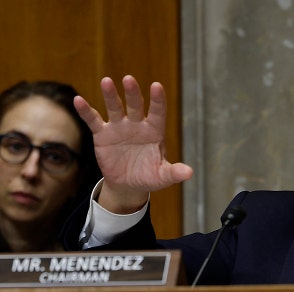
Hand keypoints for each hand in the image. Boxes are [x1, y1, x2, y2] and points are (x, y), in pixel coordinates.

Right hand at [74, 75, 192, 212]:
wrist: (128, 184)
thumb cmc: (148, 176)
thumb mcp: (162, 176)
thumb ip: (174, 172)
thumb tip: (189, 173)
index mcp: (154, 131)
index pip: (158, 112)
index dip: (158, 100)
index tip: (157, 86)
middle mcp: (137, 125)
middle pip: (135, 105)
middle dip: (133, 93)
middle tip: (129, 79)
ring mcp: (119, 127)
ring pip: (115, 108)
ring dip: (111, 95)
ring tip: (106, 81)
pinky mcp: (103, 135)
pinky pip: (94, 120)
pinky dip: (86, 111)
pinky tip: (78, 100)